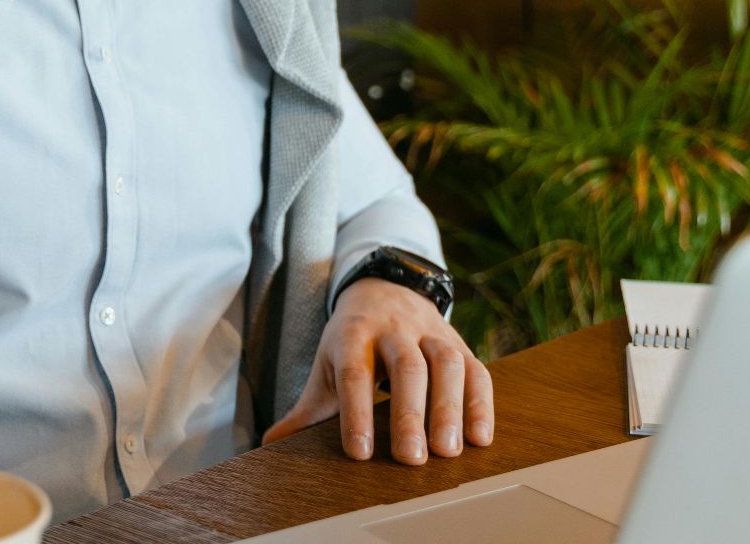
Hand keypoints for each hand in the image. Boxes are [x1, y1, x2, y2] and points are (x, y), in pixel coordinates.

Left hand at [261, 278, 494, 464]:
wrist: (385, 291)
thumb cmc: (352, 342)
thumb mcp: (326, 366)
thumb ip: (305, 410)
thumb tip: (269, 445)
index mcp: (352, 334)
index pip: (354, 372)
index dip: (356, 411)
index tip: (360, 453)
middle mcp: (393, 329)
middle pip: (405, 367)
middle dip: (408, 413)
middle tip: (411, 459)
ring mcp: (430, 333)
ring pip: (445, 363)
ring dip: (449, 408)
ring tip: (448, 452)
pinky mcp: (459, 342)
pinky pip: (476, 369)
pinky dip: (480, 403)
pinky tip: (479, 439)